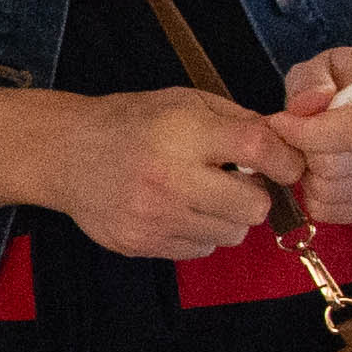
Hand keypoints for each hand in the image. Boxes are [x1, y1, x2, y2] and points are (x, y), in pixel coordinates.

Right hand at [44, 89, 281, 261]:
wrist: (65, 154)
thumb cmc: (130, 122)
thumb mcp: (183, 101)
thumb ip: (236, 120)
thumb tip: (285, 143)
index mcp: (182, 134)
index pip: (258, 151)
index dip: (285, 160)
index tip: (286, 164)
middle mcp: (169, 179)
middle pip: (253, 207)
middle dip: (254, 196)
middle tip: (238, 183)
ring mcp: (154, 218)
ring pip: (230, 235)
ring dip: (227, 218)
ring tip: (203, 197)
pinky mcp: (142, 245)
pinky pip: (200, 251)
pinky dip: (199, 233)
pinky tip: (179, 211)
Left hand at [262, 36, 351, 227]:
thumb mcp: (329, 64)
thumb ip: (311, 79)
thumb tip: (303, 107)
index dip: (309, 132)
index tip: (283, 120)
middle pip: (334, 168)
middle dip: (302, 153)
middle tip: (296, 137)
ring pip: (329, 195)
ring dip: (307, 177)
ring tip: (313, 152)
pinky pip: (334, 213)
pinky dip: (317, 196)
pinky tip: (324, 172)